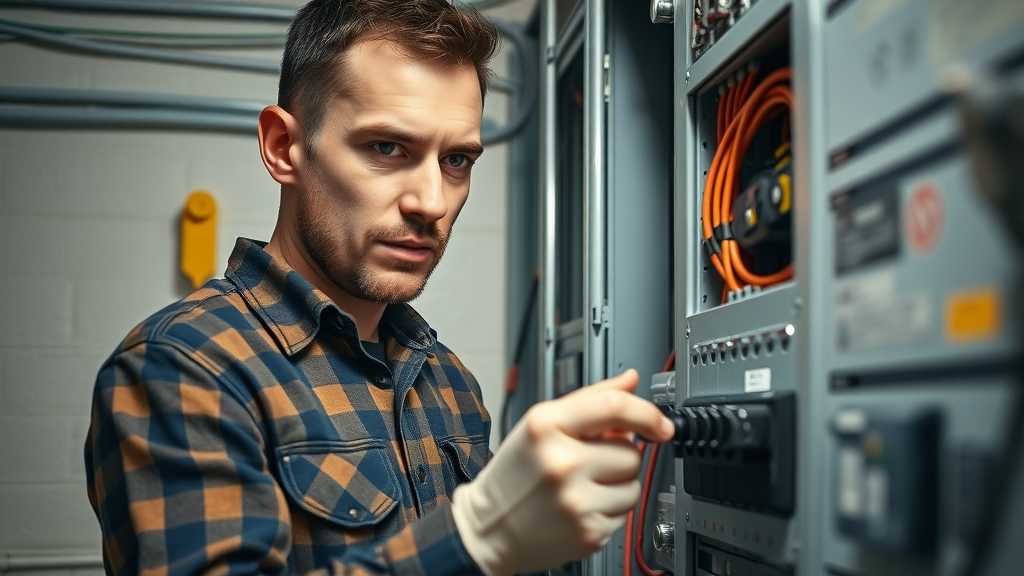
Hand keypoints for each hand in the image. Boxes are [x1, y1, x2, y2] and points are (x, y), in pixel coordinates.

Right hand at [451, 369, 674, 575]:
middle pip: (630, 452)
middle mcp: (561, 463)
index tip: (660, 424)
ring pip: (633, 484)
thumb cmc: (516, 473)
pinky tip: (581, 506)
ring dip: (617, 484)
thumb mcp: (541, 424)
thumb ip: (590, 399)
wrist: (489, 528)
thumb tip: (630, 380)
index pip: (613, 407)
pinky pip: (625, 512)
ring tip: (582, 486)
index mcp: (545, 426)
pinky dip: (609, 508)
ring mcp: (575, 501)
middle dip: (617, 456)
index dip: (647, 413)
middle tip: (586, 462)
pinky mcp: (588, 532)